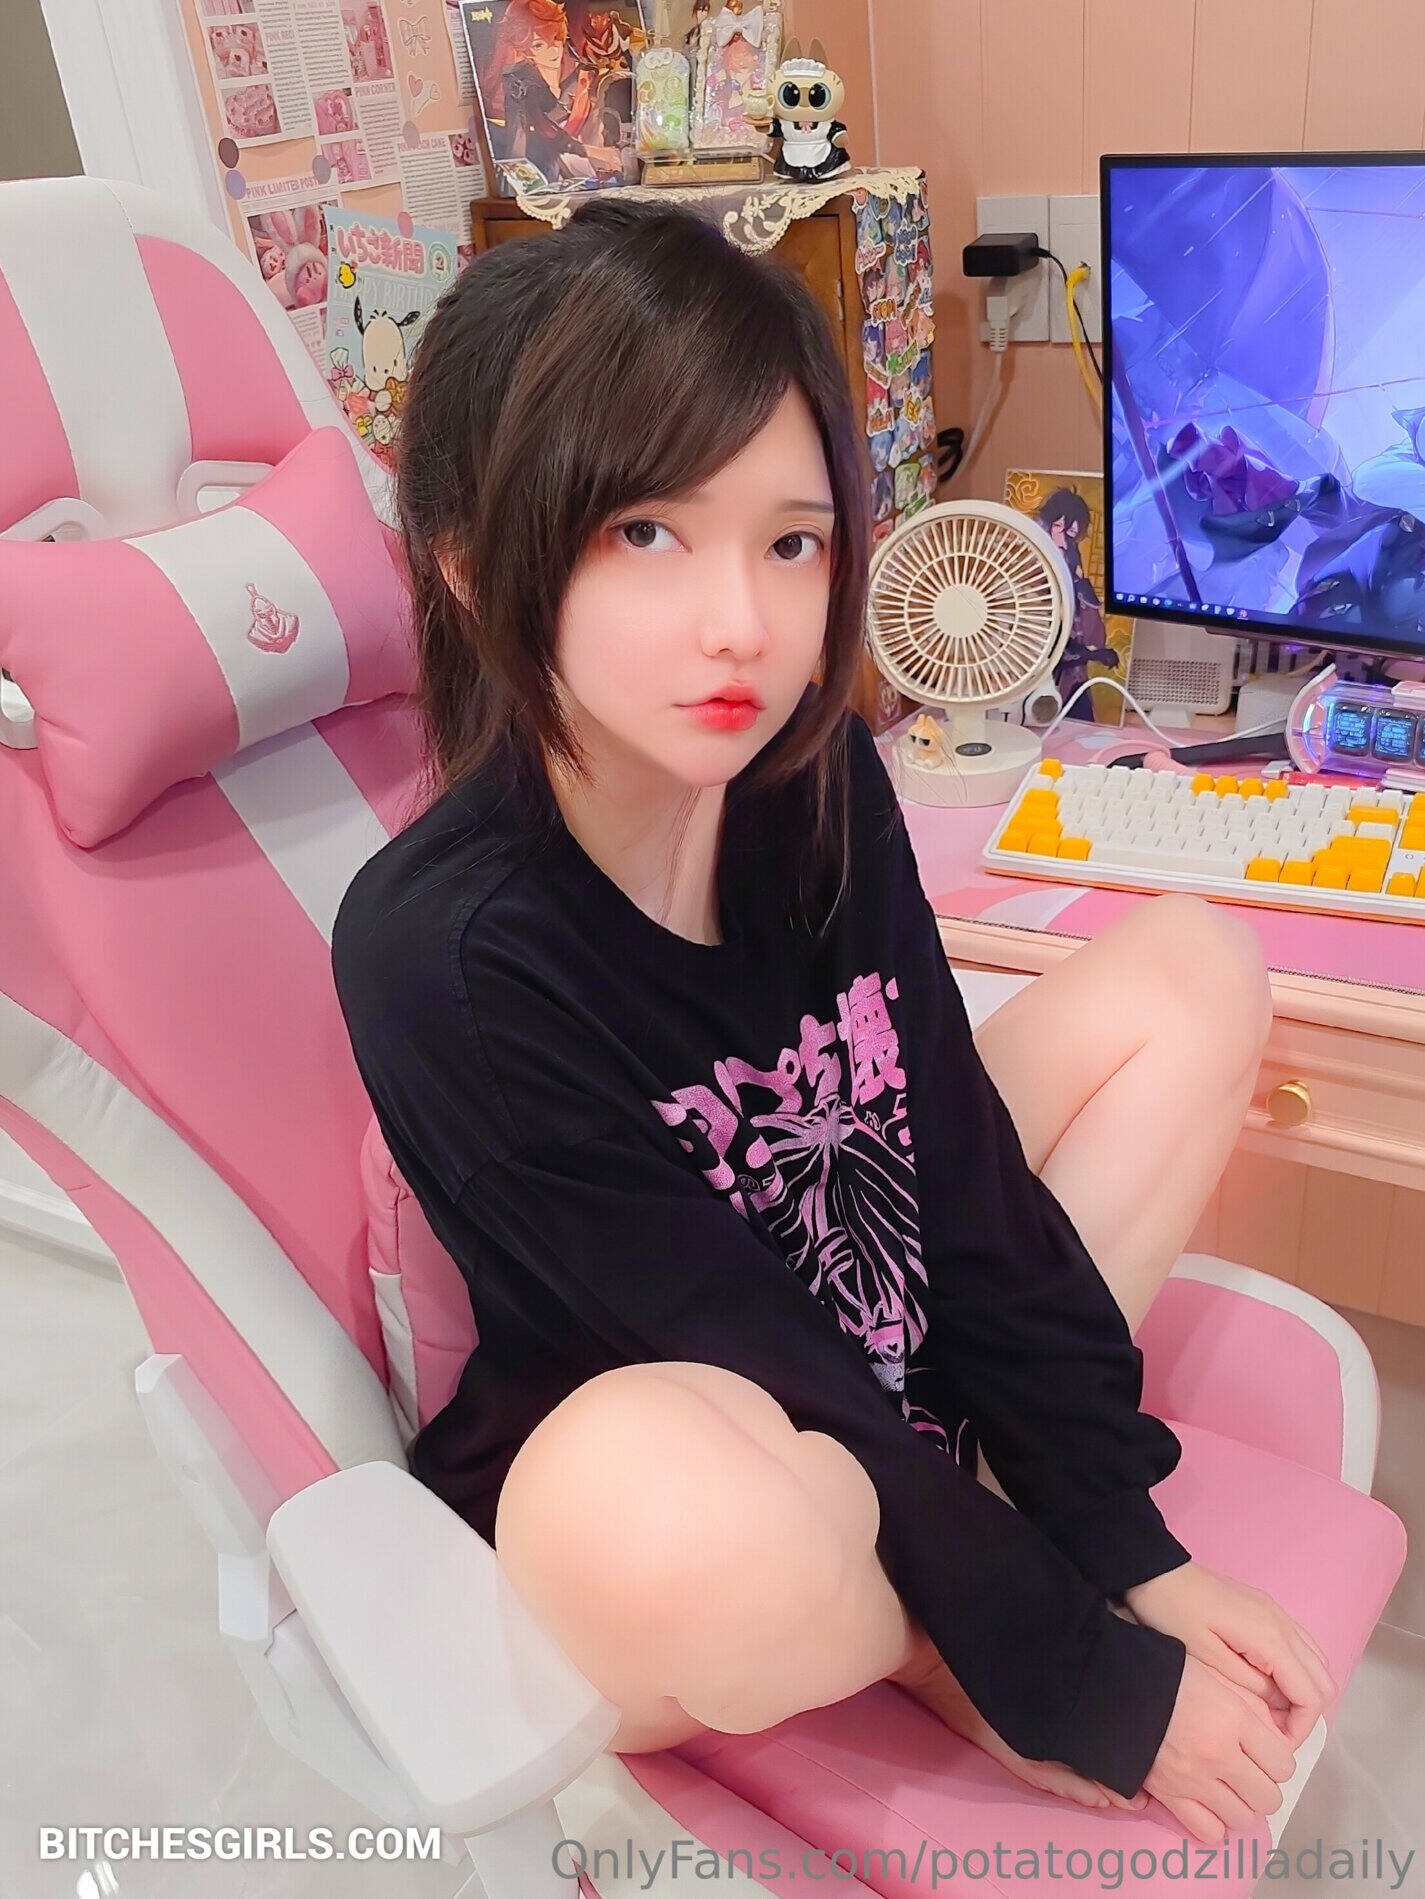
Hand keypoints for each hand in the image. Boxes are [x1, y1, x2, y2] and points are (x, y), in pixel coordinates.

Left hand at [1125, 1562, 1335, 1745]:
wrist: (1157, 1571)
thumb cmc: (1174, 1614)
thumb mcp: (1207, 1658)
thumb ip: (1251, 1685)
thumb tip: (1280, 1707)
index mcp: (1271, 1638)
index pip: (1312, 1695)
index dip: (1300, 1728)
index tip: (1277, 1743)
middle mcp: (1284, 1624)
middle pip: (1323, 1681)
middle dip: (1306, 1713)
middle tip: (1275, 1730)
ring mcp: (1278, 1613)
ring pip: (1317, 1663)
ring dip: (1303, 1691)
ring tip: (1271, 1710)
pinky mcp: (1268, 1609)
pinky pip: (1301, 1646)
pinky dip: (1297, 1671)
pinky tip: (1269, 1682)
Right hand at [1144, 1652, 1297, 1843]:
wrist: (1112, 1684)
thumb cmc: (1165, 1674)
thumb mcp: (1214, 1674)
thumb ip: (1248, 1706)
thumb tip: (1273, 1736)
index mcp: (1233, 1719)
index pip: (1284, 1764)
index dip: (1278, 1760)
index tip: (1266, 1753)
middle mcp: (1219, 1754)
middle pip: (1268, 1797)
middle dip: (1264, 1786)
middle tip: (1249, 1771)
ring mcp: (1194, 1780)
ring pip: (1243, 1818)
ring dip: (1241, 1805)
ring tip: (1228, 1787)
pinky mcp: (1170, 1795)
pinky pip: (1209, 1830)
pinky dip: (1215, 1823)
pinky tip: (1209, 1803)